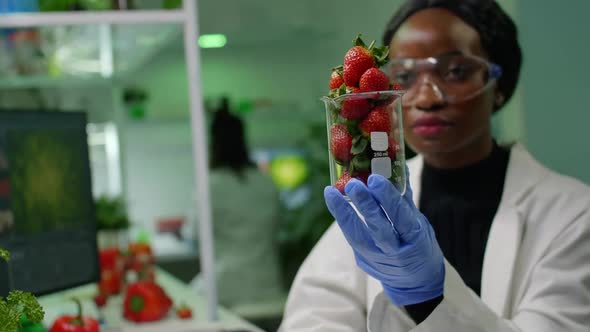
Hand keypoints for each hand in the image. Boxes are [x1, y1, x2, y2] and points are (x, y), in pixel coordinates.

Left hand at [324, 172, 444, 305]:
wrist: (415, 282)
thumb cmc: (419, 245)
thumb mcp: (420, 223)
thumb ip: (406, 198)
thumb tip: (400, 165)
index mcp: (415, 238)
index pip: (401, 217)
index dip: (388, 199)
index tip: (375, 179)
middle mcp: (395, 250)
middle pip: (379, 228)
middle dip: (365, 206)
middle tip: (353, 184)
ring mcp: (376, 257)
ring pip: (358, 236)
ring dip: (344, 212)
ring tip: (332, 191)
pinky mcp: (362, 259)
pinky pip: (351, 237)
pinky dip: (342, 217)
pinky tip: (332, 199)